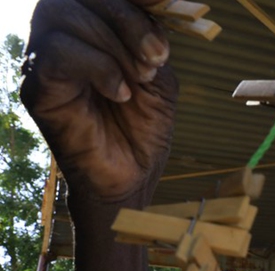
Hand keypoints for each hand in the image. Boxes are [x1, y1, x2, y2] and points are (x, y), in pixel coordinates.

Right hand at [20, 0, 178, 202]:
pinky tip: (121, 93)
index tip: (164, 3)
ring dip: (115, 44)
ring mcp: (43, 59)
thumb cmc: (143, 126)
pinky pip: (57, 52)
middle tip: (156, 56)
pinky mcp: (37, 87)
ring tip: (142, 78)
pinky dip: (99, 67)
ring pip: (63, 14)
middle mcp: (61, 36)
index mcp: (91, 27)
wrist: (131, 176)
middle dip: (127, 17)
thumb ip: (153, 35)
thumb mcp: (159, 74)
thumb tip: (160, 2)